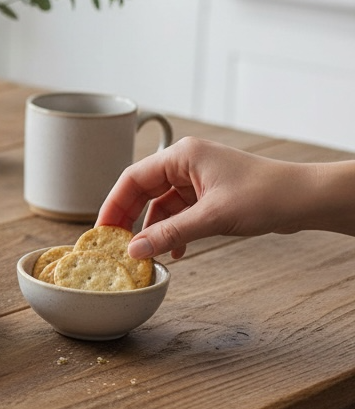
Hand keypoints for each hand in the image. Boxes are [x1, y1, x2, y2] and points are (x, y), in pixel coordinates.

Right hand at [96, 137, 307, 259]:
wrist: (306, 199)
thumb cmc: (267, 195)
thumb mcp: (212, 218)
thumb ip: (170, 234)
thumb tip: (135, 250)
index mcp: (182, 155)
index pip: (132, 178)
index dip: (113, 205)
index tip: (102, 230)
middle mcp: (186, 163)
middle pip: (143, 190)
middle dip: (130, 219)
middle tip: (117, 244)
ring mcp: (198, 178)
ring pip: (161, 204)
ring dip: (154, 229)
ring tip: (147, 253)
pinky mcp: (209, 194)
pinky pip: (180, 212)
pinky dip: (174, 231)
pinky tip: (176, 250)